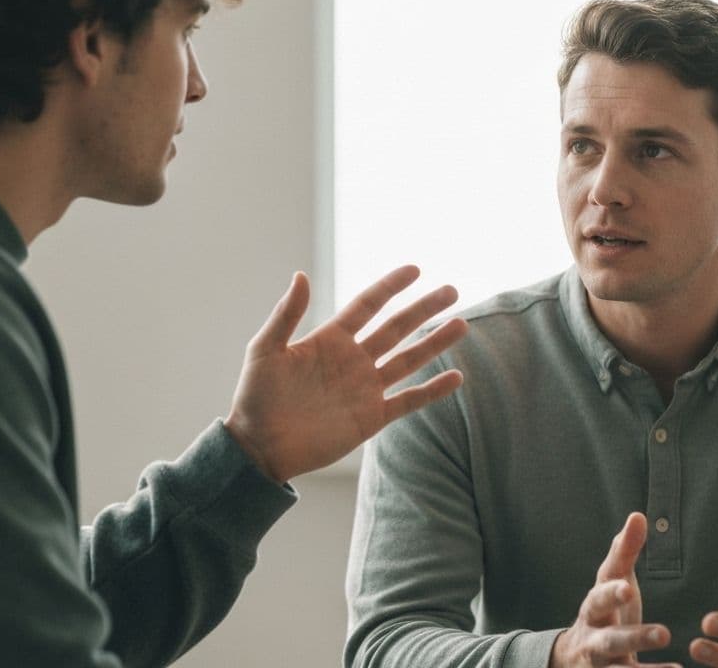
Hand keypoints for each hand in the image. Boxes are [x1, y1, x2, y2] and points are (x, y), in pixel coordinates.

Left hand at [224, 265, 467, 482]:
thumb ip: (286, 314)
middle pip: (396, 328)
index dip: (390, 287)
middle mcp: (353, 360)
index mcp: (330, 339)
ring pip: (408, 359)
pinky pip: (408, 400)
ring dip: (434, 343)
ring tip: (461, 324)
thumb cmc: (255, 397)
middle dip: (423, 309)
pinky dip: (433, 390)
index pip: (367, 305)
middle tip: (451, 291)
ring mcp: (365, 388)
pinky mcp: (371, 418)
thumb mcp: (265, 350)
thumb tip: (302, 275)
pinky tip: (456, 377)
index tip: (415, 270)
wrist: (259, 447)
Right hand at [548, 513, 677, 667]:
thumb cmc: (602, 613)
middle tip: (664, 633)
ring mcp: (601, 666)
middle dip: (635, 637)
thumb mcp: (609, 582)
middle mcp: (594, 639)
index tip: (627, 588)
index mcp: (594, 608)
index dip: (611, 593)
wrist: (572, 659)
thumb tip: (638, 515)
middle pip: (611, 640)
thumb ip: (623, 553)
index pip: (600, 597)